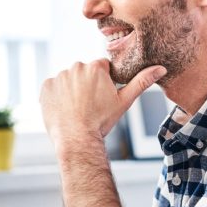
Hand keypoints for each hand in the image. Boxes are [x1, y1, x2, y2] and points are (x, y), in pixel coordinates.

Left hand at [40, 59, 165, 151]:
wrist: (77, 139)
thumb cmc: (102, 121)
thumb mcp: (124, 101)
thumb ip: (142, 82)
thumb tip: (161, 68)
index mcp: (96, 66)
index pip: (101, 68)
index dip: (103, 83)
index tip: (101, 97)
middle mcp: (76, 66)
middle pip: (84, 73)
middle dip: (87, 85)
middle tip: (90, 105)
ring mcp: (59, 76)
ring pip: (68, 80)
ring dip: (72, 90)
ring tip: (77, 109)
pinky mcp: (46, 86)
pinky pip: (53, 88)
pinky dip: (57, 96)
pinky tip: (64, 109)